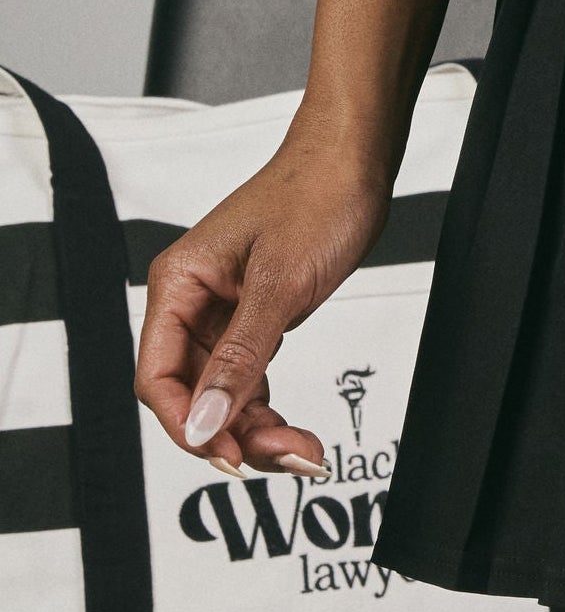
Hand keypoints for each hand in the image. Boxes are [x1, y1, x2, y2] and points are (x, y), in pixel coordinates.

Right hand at [134, 130, 392, 476]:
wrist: (359, 153)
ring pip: (222, 393)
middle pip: (192, 394)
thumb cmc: (318, 193)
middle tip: (285, 455)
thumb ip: (241, 357)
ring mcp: (224, 309)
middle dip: (232, 433)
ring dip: (255, 428)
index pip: (158, 378)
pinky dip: (266, 406)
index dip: (187, 425)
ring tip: (302, 450)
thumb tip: (203, 422)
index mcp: (179, 284)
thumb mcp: (280, 283)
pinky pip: (247, 376)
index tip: (227, 458)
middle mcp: (193, 299)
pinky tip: (293, 429)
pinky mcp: (255, 314)